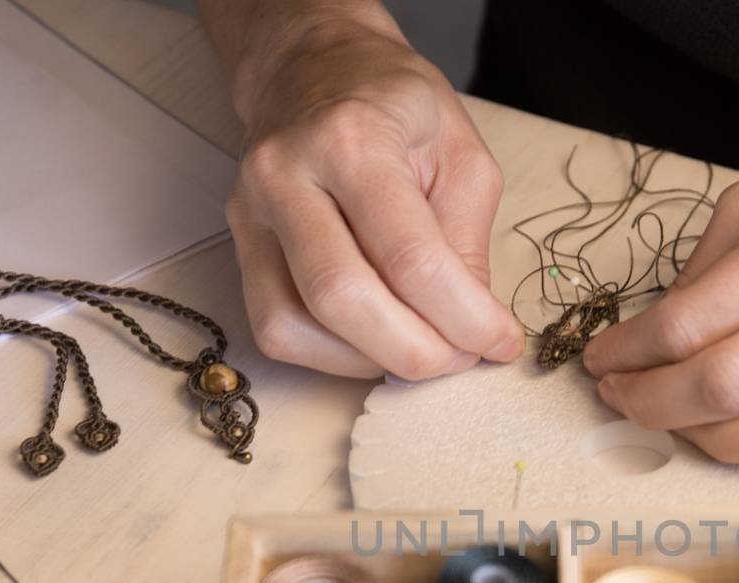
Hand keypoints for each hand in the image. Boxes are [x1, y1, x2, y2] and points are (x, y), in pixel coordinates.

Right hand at [226, 17, 523, 378]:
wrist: (313, 66)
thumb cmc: (394, 105)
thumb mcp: (461, 152)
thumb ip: (468, 241)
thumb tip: (472, 328)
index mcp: (354, 140)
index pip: (410, 259)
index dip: (464, 318)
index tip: (499, 342)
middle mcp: (288, 175)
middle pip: (342, 299)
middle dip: (414, 351)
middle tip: (460, 358)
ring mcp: (253, 213)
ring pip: (295, 325)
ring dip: (369, 360)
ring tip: (419, 346)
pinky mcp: (239, 243)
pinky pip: (274, 327)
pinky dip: (331, 354)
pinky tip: (373, 338)